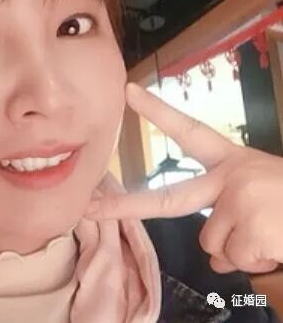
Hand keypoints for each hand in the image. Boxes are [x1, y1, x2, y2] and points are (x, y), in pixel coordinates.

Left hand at [85, 82, 282, 273]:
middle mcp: (232, 177)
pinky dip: (254, 260)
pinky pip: (233, 259)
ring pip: (212, 243)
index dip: (157, 111)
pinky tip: (277, 242)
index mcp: (234, 161)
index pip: (189, 130)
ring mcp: (238, 202)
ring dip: (239, 247)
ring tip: (272, 230)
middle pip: (168, 200)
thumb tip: (213, 253)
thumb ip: (228, 211)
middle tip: (89, 209)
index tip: (127, 92)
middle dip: (124, 206)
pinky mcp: (249, 230)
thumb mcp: (262, 192)